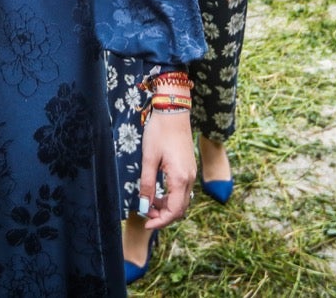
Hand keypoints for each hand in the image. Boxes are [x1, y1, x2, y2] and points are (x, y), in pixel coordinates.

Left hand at [138, 110, 194, 229]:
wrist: (174, 111)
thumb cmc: (159, 132)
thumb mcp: (149, 158)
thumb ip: (147, 184)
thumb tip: (145, 206)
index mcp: (180, 178)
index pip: (173, 211)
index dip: (160, 222)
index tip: (146, 224)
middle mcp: (190, 178)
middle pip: (180, 209)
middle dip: (163, 217)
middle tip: (146, 216)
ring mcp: (191, 173)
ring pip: (182, 200)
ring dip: (167, 207)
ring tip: (149, 204)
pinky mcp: (189, 168)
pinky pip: (183, 190)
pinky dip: (171, 197)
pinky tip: (158, 193)